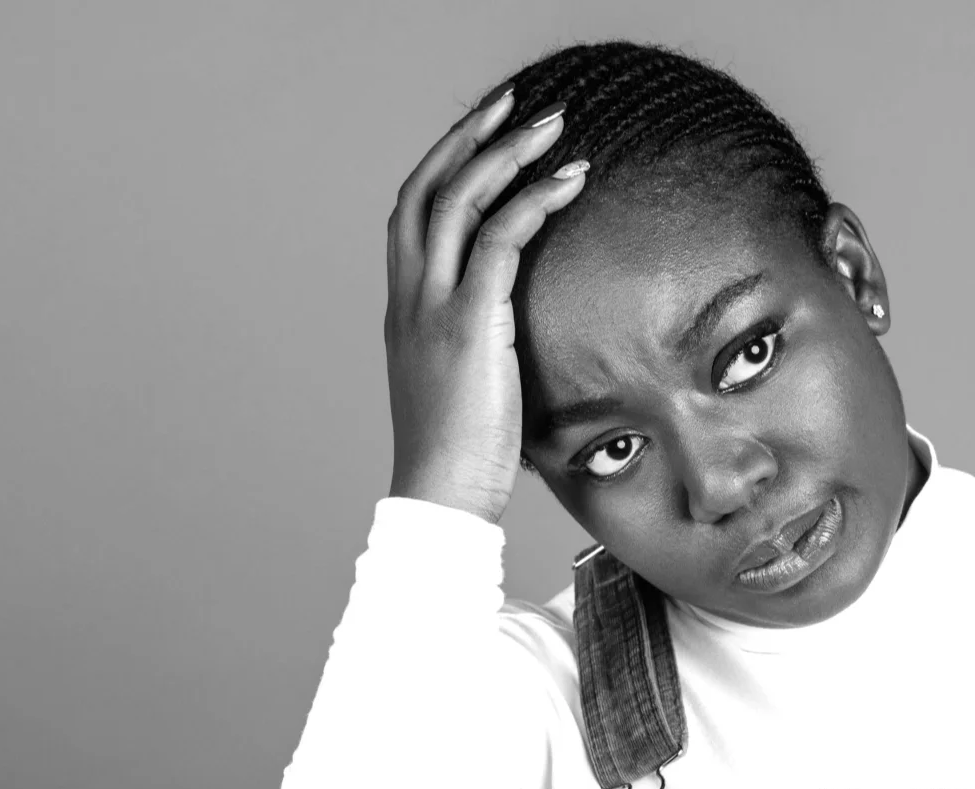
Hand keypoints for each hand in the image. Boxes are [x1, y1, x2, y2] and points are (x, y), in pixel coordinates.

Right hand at [382, 91, 587, 521]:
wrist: (443, 498)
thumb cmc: (466, 456)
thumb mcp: (470, 385)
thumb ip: (484, 345)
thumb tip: (524, 334)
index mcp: (405, 309)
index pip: (414, 213)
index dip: (447, 165)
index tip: (486, 135)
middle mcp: (409, 297)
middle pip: (427, 188)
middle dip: (470, 138)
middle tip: (514, 104)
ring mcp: (432, 307)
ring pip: (459, 201)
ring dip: (506, 154)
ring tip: (554, 126)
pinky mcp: (467, 324)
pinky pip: (500, 239)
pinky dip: (533, 200)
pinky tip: (569, 181)